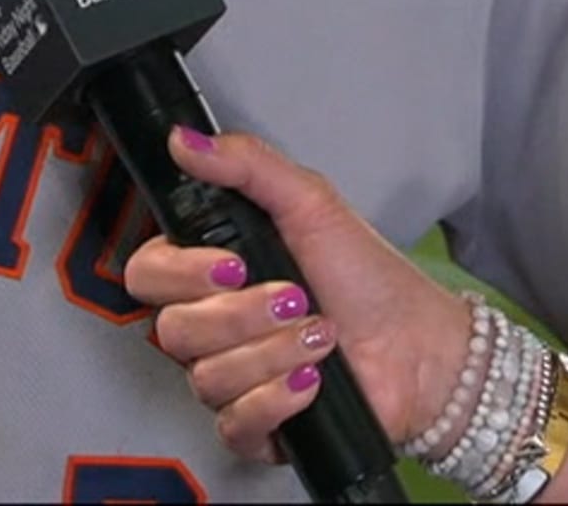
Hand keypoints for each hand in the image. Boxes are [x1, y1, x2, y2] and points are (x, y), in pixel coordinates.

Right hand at [122, 127, 474, 464]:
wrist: (418, 345)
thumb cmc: (368, 276)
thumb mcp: (311, 203)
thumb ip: (246, 165)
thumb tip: (185, 140)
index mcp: (215, 271)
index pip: (148, 273)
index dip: (181, 273)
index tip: (234, 264)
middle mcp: (214, 326)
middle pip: (172, 329)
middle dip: (241, 314)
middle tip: (295, 297)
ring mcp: (230, 379)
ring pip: (206, 377)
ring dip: (273, 352)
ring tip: (321, 336)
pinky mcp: (254, 427)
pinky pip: (234, 422)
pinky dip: (278, 399)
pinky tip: (312, 379)